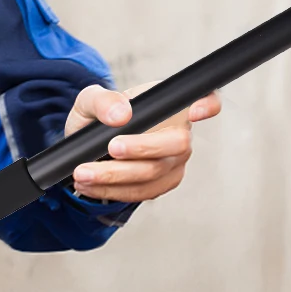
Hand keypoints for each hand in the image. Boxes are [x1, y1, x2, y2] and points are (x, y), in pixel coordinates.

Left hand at [62, 84, 221, 203]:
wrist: (89, 145)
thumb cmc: (98, 118)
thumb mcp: (90, 101)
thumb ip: (102, 100)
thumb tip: (121, 115)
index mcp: (170, 104)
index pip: (206, 99)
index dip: (208, 105)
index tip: (193, 112)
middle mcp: (179, 133)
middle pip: (177, 144)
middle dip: (143, 148)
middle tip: (111, 146)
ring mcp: (174, 162)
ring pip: (154, 173)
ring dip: (116, 175)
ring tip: (82, 173)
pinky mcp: (161, 185)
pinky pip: (141, 192)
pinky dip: (112, 189)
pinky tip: (89, 184)